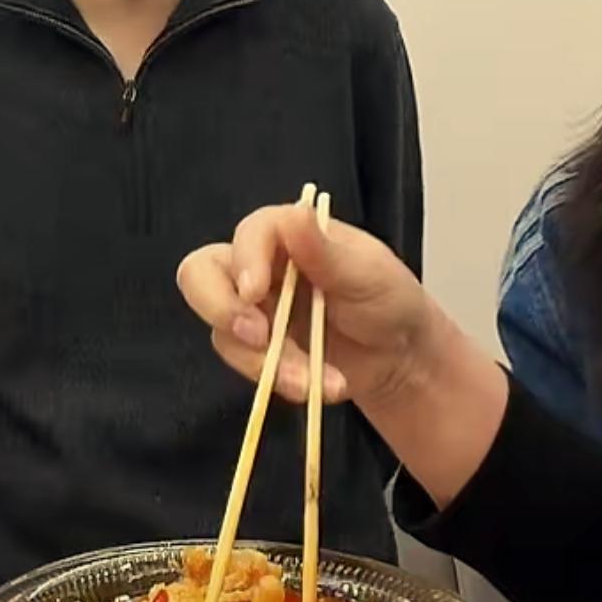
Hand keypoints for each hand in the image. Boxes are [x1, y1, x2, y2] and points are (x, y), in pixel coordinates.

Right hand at [177, 199, 438, 408]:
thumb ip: (325, 251)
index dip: (245, 260)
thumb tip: (296, 213)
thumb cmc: (388, 299)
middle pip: (201, 274)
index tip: (256, 292)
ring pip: (222, 330)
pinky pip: (244, 365)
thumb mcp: (367, 273)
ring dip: (263, 361)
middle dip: (221, 309)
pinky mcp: (255, 351)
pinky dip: (278, 380)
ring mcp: (252, 312)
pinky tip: (318, 387)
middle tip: (257, 339)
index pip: (248, 234)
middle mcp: (258, 268)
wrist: (399, 357)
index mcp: (286, 235)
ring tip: (310, 383)